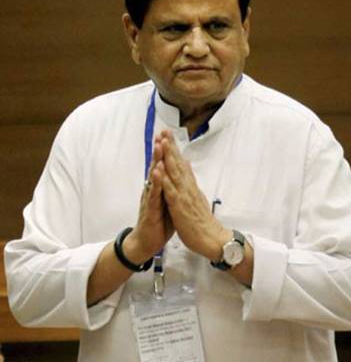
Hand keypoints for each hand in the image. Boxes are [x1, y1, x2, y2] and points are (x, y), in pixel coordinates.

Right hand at [124, 133, 173, 263]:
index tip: (169, 135)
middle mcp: (153, 190)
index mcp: (159, 188)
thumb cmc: (159, 222)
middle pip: (157, 166)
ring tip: (159, 146)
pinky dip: (156, 183)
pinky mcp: (150, 209)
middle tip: (163, 133)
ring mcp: (150, 198)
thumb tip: (178, 175)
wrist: (146, 243)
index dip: (166, 151)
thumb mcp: (168, 202)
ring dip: (156, 161)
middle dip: (160, 150)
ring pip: (153, 177)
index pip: (163, 166)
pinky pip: (153, 194)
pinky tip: (157, 172)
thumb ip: (171, 188)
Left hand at [159, 130, 227, 259]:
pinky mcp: (180, 207)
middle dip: (170, 146)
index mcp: (190, 187)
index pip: (182, 163)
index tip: (168, 134)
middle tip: (164, 130)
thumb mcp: (197, 198)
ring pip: (175, 173)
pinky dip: (165, 179)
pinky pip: (171, 191)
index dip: (175, 148)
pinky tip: (160, 169)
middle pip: (178, 163)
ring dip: (168, 156)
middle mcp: (188, 188)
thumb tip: (188, 166)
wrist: (213, 239)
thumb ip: (191, 182)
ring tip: (162, 142)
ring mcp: (184, 196)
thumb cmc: (203, 222)